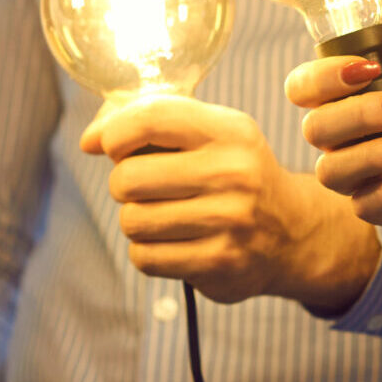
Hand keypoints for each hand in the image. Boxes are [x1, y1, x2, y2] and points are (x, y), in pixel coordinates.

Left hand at [80, 96, 379, 310]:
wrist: (293, 232)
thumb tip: (88, 141)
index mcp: (229, 131)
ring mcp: (230, 221)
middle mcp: (234, 173)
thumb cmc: (232, 173)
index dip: (115, 133)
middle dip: (124, 184)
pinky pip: (144, 257)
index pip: (149, 118)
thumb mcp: (207, 132)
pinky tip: (171, 242)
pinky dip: (147, 252)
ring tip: (162, 216)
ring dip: (136, 220)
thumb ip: (147, 121)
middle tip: (146, 188)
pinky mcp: (221, 264)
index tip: (114, 146)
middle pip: (128, 178)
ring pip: (132, 221)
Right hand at [286, 26, 381, 277]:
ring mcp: (357, 173)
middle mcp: (343, 136)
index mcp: (348, 96)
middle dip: (357, 114)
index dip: (324, 77)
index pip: (304, 87)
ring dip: (372, 154)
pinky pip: (363, 205)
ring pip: (331, 170)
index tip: (369, 68)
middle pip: (314, 128)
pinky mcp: (376, 207)